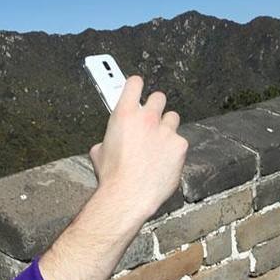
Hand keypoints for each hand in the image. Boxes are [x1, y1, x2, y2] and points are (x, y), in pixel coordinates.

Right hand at [89, 76, 187, 225]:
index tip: (136, 88)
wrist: (129, 196)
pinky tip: (165, 161)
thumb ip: (108, 139)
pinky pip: (180, 141)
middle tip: (149, 121)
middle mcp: (146, 118)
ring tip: (158, 144)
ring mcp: (166, 131)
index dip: (135, 85)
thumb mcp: (99, 152)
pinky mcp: (180, 145)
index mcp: (124, 114)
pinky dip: (174, 150)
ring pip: (172, 118)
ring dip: (166, 127)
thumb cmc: (113, 177)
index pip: (134, 83)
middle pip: (158, 97)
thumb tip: (107, 143)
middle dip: (154, 107)